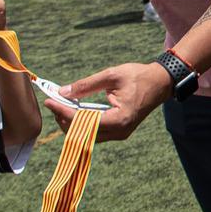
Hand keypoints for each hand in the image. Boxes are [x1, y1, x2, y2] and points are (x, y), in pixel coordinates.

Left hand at [47, 61, 173, 140]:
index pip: (83, 121)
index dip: (63, 112)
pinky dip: (82, 123)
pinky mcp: (119, 131)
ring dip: (72, 123)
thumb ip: (86, 85)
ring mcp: (120, 134)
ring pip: (87, 136)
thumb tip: (62, 92)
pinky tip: (74, 111)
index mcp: (119, 119)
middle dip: (64, 119)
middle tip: (53, 103)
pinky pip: (95, 132)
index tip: (50, 102)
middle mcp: (119, 131)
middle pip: (83, 133)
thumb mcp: (111, 75)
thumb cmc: (139, 76)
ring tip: (61, 106)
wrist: (160, 83)